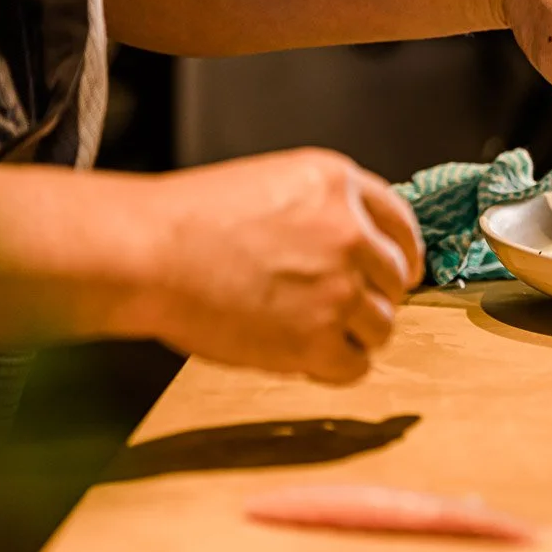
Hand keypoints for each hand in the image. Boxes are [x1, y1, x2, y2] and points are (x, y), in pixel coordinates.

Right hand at [144, 148, 423, 383]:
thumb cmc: (191, 221)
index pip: (400, 224)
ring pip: (382, 326)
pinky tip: (308, 357)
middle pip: (395, 280)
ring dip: (356, 334)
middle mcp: (350, 232)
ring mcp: (338, 288)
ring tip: (314, 331)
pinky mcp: (317, 338)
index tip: (402, 273)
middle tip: (341, 308)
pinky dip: (335, 367)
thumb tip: (363, 249)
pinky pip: (355, 365)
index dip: (404, 254)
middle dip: (374, 296)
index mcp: (338, 185)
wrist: (147, 254)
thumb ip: (325, 210)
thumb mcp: (273, 184)